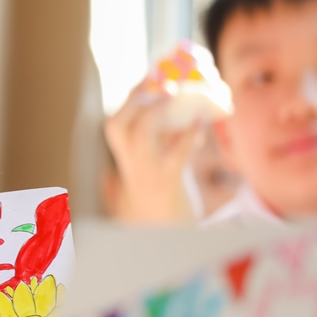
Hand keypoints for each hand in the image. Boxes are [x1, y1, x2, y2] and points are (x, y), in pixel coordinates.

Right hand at [104, 80, 204, 222]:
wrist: (165, 237)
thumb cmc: (161, 202)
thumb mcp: (153, 172)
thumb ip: (159, 147)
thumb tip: (185, 113)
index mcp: (125, 161)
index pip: (115, 125)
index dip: (131, 99)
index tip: (149, 79)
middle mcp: (129, 166)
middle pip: (118, 126)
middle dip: (136, 99)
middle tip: (159, 81)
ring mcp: (145, 174)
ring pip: (138, 135)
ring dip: (155, 112)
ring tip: (174, 94)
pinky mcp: (167, 183)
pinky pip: (174, 155)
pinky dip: (187, 136)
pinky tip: (201, 122)